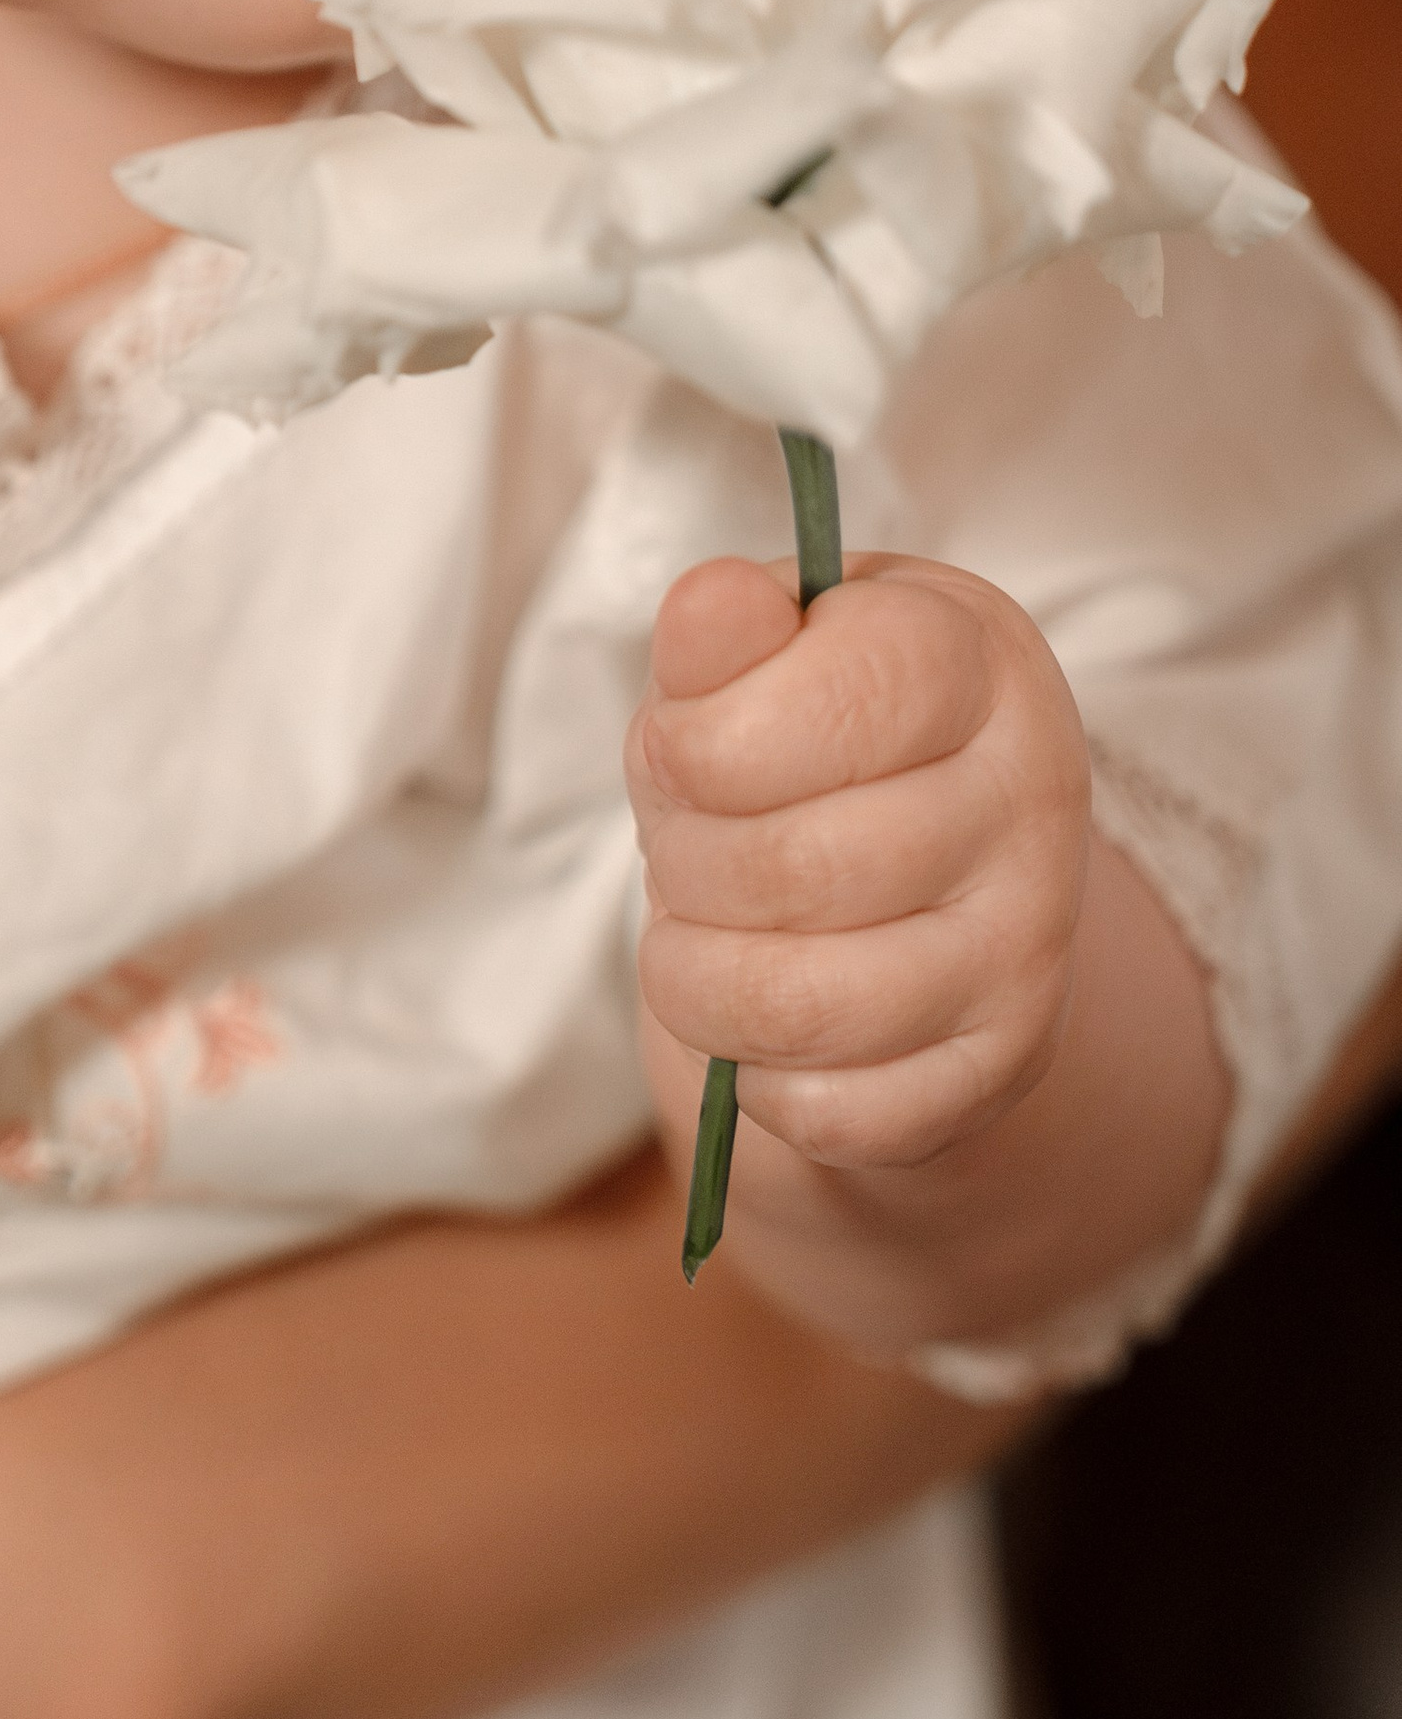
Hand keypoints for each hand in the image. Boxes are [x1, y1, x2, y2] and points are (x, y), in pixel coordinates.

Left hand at [628, 551, 1093, 1174]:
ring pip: (798, 1005)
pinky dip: (757, 1078)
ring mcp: (1031, 945)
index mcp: (976, 659)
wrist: (912, 879)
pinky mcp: (1003, 1069)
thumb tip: (708, 606)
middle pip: (793, 868)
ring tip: (707, 934)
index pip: (842, 698)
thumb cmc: (801, 738)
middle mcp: (1034, 797)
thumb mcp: (760, 655)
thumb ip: (723, 632)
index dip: (708, 739)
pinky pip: (832, 1112)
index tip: (684, 746)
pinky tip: (771, 1019)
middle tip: (690, 851)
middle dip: (685, 867)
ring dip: (698, 979)